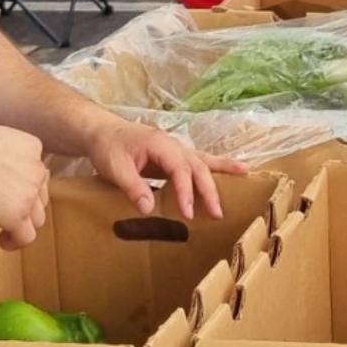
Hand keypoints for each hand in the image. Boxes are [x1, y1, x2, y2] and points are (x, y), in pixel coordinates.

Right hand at [0, 122, 51, 249]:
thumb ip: (1, 153)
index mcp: (32, 147)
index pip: (36, 171)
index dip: (24, 184)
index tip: (9, 190)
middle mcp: (37, 169)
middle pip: (40, 195)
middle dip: (27, 205)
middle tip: (7, 210)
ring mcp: (30, 193)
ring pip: (38, 218)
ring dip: (24, 224)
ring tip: (7, 229)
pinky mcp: (18, 215)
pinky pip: (26, 236)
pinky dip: (16, 242)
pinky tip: (3, 241)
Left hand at [85, 118, 244, 220]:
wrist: (102, 132)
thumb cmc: (108, 148)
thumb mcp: (114, 168)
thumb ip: (133, 187)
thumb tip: (149, 208)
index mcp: (160, 145)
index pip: (179, 170)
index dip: (185, 192)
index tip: (188, 213)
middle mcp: (173, 145)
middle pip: (197, 166)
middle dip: (208, 190)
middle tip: (216, 214)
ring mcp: (176, 149)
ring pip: (202, 162)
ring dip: (220, 174)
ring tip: (244, 177)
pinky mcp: (174, 156)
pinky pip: (199, 161)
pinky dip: (217, 165)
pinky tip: (235, 169)